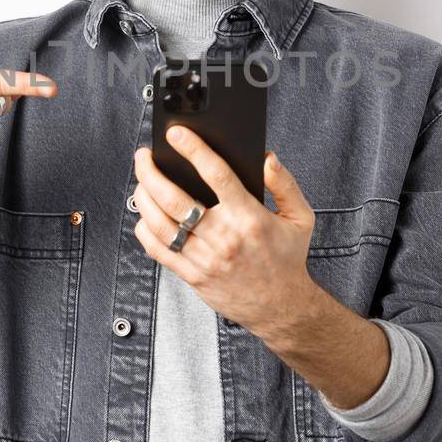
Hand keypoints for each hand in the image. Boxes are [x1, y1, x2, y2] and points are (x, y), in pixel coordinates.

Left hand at [131, 125, 316, 334]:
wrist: (281, 308)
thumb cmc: (288, 260)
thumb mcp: (300, 217)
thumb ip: (285, 184)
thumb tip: (267, 158)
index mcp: (249, 217)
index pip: (216, 174)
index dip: (193, 149)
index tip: (176, 133)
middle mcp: (223, 237)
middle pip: (175, 198)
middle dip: (151, 172)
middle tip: (144, 156)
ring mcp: (204, 258)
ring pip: (161, 223)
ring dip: (143, 198)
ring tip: (141, 181)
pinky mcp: (192, 275)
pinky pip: (159, 250)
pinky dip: (145, 229)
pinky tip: (144, 214)